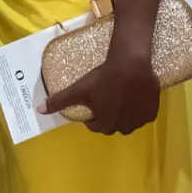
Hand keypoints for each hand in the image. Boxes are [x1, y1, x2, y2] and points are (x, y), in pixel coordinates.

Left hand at [39, 47, 162, 135]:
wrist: (131, 64)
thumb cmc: (102, 79)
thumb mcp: (78, 89)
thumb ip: (59, 101)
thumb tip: (39, 110)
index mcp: (105, 125)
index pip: (95, 125)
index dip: (92, 114)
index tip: (94, 100)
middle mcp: (123, 128)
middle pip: (113, 123)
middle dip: (109, 114)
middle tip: (107, 95)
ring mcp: (140, 121)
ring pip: (129, 120)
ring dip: (125, 112)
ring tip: (121, 94)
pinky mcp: (152, 112)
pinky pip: (143, 113)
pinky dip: (139, 108)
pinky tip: (134, 95)